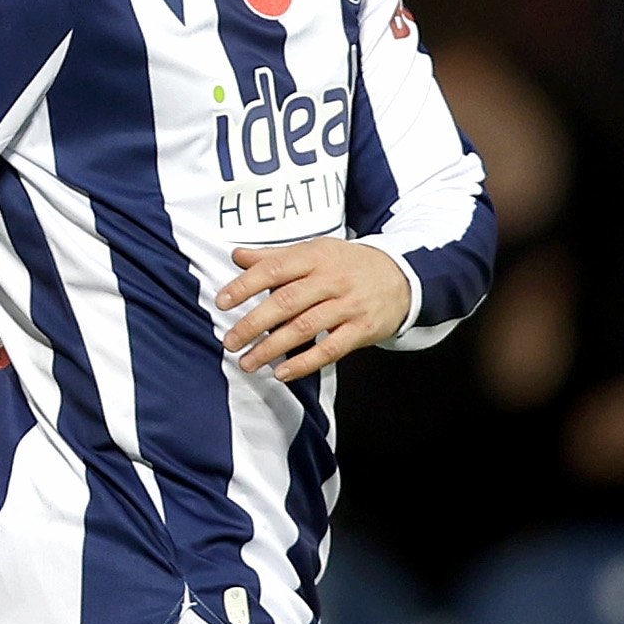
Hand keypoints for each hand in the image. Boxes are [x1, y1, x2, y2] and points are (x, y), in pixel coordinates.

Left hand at [217, 239, 411, 382]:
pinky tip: (282, 372)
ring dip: (272, 348)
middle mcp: (331, 280)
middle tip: (230, 342)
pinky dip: (305, 363)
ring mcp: (349, 305)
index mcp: (314, 257)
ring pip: (305, 328)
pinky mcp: (362, 328)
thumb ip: (274, 256)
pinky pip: (331, 349)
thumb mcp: (314, 251)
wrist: (402, 276)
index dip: (245, 286)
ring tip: (247, 363)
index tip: (221, 303)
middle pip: (287, 302)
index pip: (273, 270)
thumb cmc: (346, 265)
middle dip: (254, 324)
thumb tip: (236, 256)